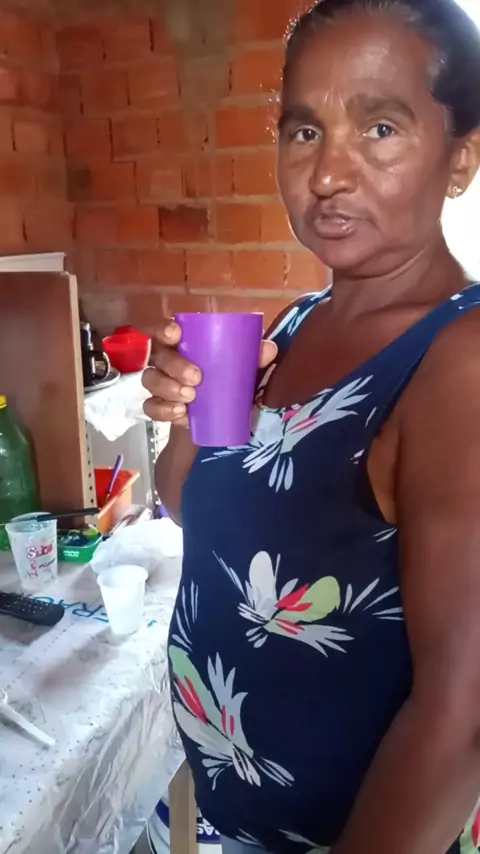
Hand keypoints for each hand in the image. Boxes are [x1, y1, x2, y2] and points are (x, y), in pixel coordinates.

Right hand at [142, 319, 276, 428]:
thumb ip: (255, 356)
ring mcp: (160, 383)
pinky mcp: (160, 406)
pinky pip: (151, 407)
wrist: (223, 414)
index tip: (176, 334)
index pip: (165, 329)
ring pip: (151, 380)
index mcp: (184, 342)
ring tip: (190, 398)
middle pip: (159, 356)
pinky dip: (164, 410)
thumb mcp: (245, 367)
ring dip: (168, 388)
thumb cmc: (229, 378)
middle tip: (196, 378)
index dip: (165, 329)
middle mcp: (167, 359)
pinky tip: (180, 413)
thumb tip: (268, 349)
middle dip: (174, 365)